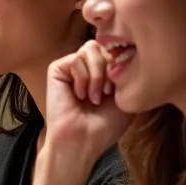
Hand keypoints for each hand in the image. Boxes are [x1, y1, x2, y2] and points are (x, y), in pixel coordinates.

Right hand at [45, 40, 132, 164]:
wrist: (83, 140)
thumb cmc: (104, 126)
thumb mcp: (127, 96)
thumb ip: (128, 71)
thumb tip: (128, 49)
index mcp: (104, 70)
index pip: (117, 48)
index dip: (121, 65)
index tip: (118, 92)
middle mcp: (87, 66)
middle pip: (104, 44)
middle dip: (110, 70)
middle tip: (106, 94)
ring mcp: (72, 66)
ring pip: (91, 48)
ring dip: (97, 76)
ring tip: (93, 97)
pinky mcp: (57, 69)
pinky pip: (76, 58)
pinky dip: (83, 78)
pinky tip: (79, 95)